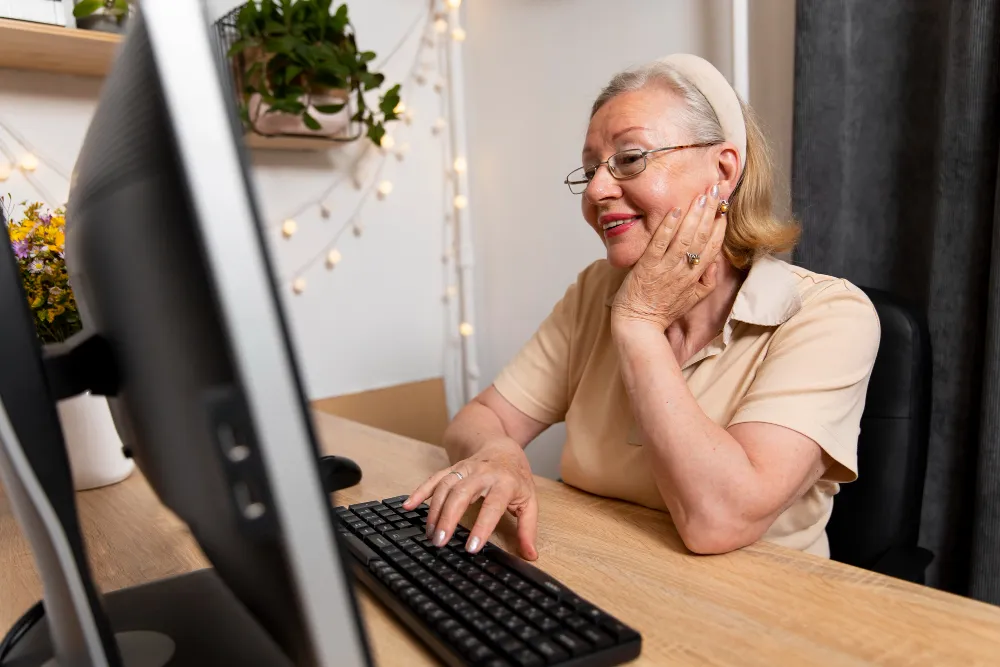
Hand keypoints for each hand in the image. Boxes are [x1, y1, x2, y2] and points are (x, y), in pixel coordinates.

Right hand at [402, 438, 538, 559]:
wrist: (503, 447)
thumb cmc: (515, 477)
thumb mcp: (529, 501)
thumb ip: (528, 529)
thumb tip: (530, 555)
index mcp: (505, 482)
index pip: (492, 506)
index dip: (481, 527)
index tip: (471, 548)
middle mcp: (482, 473)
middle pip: (462, 493)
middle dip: (449, 518)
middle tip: (440, 541)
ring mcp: (465, 469)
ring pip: (446, 486)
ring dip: (435, 510)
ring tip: (430, 534)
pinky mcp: (452, 468)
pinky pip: (434, 479)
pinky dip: (420, 491)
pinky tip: (409, 505)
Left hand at [611, 184, 725, 330]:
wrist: (639, 325)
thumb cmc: (663, 310)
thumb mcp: (693, 299)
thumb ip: (707, 280)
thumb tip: (716, 260)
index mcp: (696, 277)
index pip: (713, 247)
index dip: (720, 225)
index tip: (724, 207)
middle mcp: (684, 271)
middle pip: (702, 237)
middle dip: (710, 211)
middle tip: (716, 190)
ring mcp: (666, 268)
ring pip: (685, 238)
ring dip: (694, 215)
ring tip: (702, 195)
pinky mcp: (647, 267)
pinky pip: (660, 243)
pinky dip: (667, 227)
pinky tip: (674, 210)